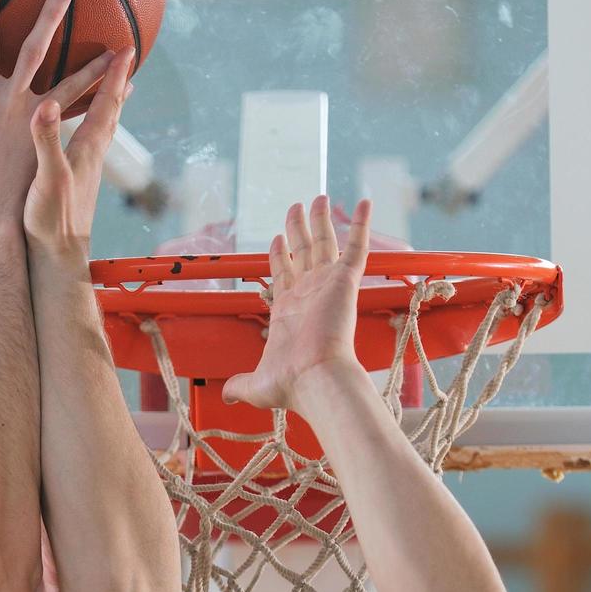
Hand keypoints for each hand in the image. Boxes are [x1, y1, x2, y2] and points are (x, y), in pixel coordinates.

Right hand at [23, 50, 134, 255]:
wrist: (58, 258)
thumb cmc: (52, 221)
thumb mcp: (46, 177)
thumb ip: (47, 141)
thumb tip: (49, 105)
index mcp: (87, 149)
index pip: (106, 103)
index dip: (115, 75)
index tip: (126, 49)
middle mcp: (93, 155)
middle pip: (111, 111)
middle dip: (118, 82)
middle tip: (126, 59)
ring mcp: (87, 168)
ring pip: (104, 127)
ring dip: (110, 103)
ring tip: (115, 87)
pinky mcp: (79, 180)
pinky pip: (92, 142)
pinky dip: (93, 125)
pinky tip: (85, 129)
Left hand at [222, 196, 372, 413]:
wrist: (314, 378)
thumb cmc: (289, 383)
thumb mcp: (256, 384)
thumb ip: (240, 384)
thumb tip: (226, 394)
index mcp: (288, 311)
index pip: (282, 275)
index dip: (278, 255)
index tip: (275, 238)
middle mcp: (308, 294)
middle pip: (302, 252)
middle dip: (297, 229)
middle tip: (296, 207)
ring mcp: (326, 285)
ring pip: (323, 242)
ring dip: (319, 219)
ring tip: (317, 197)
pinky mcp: (345, 281)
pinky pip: (356, 246)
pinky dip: (360, 224)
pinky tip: (364, 202)